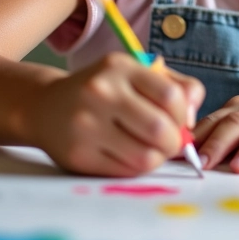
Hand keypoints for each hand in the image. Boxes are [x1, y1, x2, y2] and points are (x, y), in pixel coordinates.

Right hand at [26, 52, 204, 175]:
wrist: (45, 106)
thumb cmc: (104, 90)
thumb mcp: (136, 74)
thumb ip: (176, 87)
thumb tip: (193, 117)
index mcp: (120, 68)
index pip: (170, 96)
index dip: (184, 114)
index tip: (180, 121)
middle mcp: (101, 93)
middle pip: (160, 129)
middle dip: (174, 142)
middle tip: (170, 142)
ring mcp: (87, 125)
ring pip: (145, 157)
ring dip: (158, 158)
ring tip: (152, 150)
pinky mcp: (78, 156)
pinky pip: (125, 171)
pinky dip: (137, 168)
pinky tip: (130, 155)